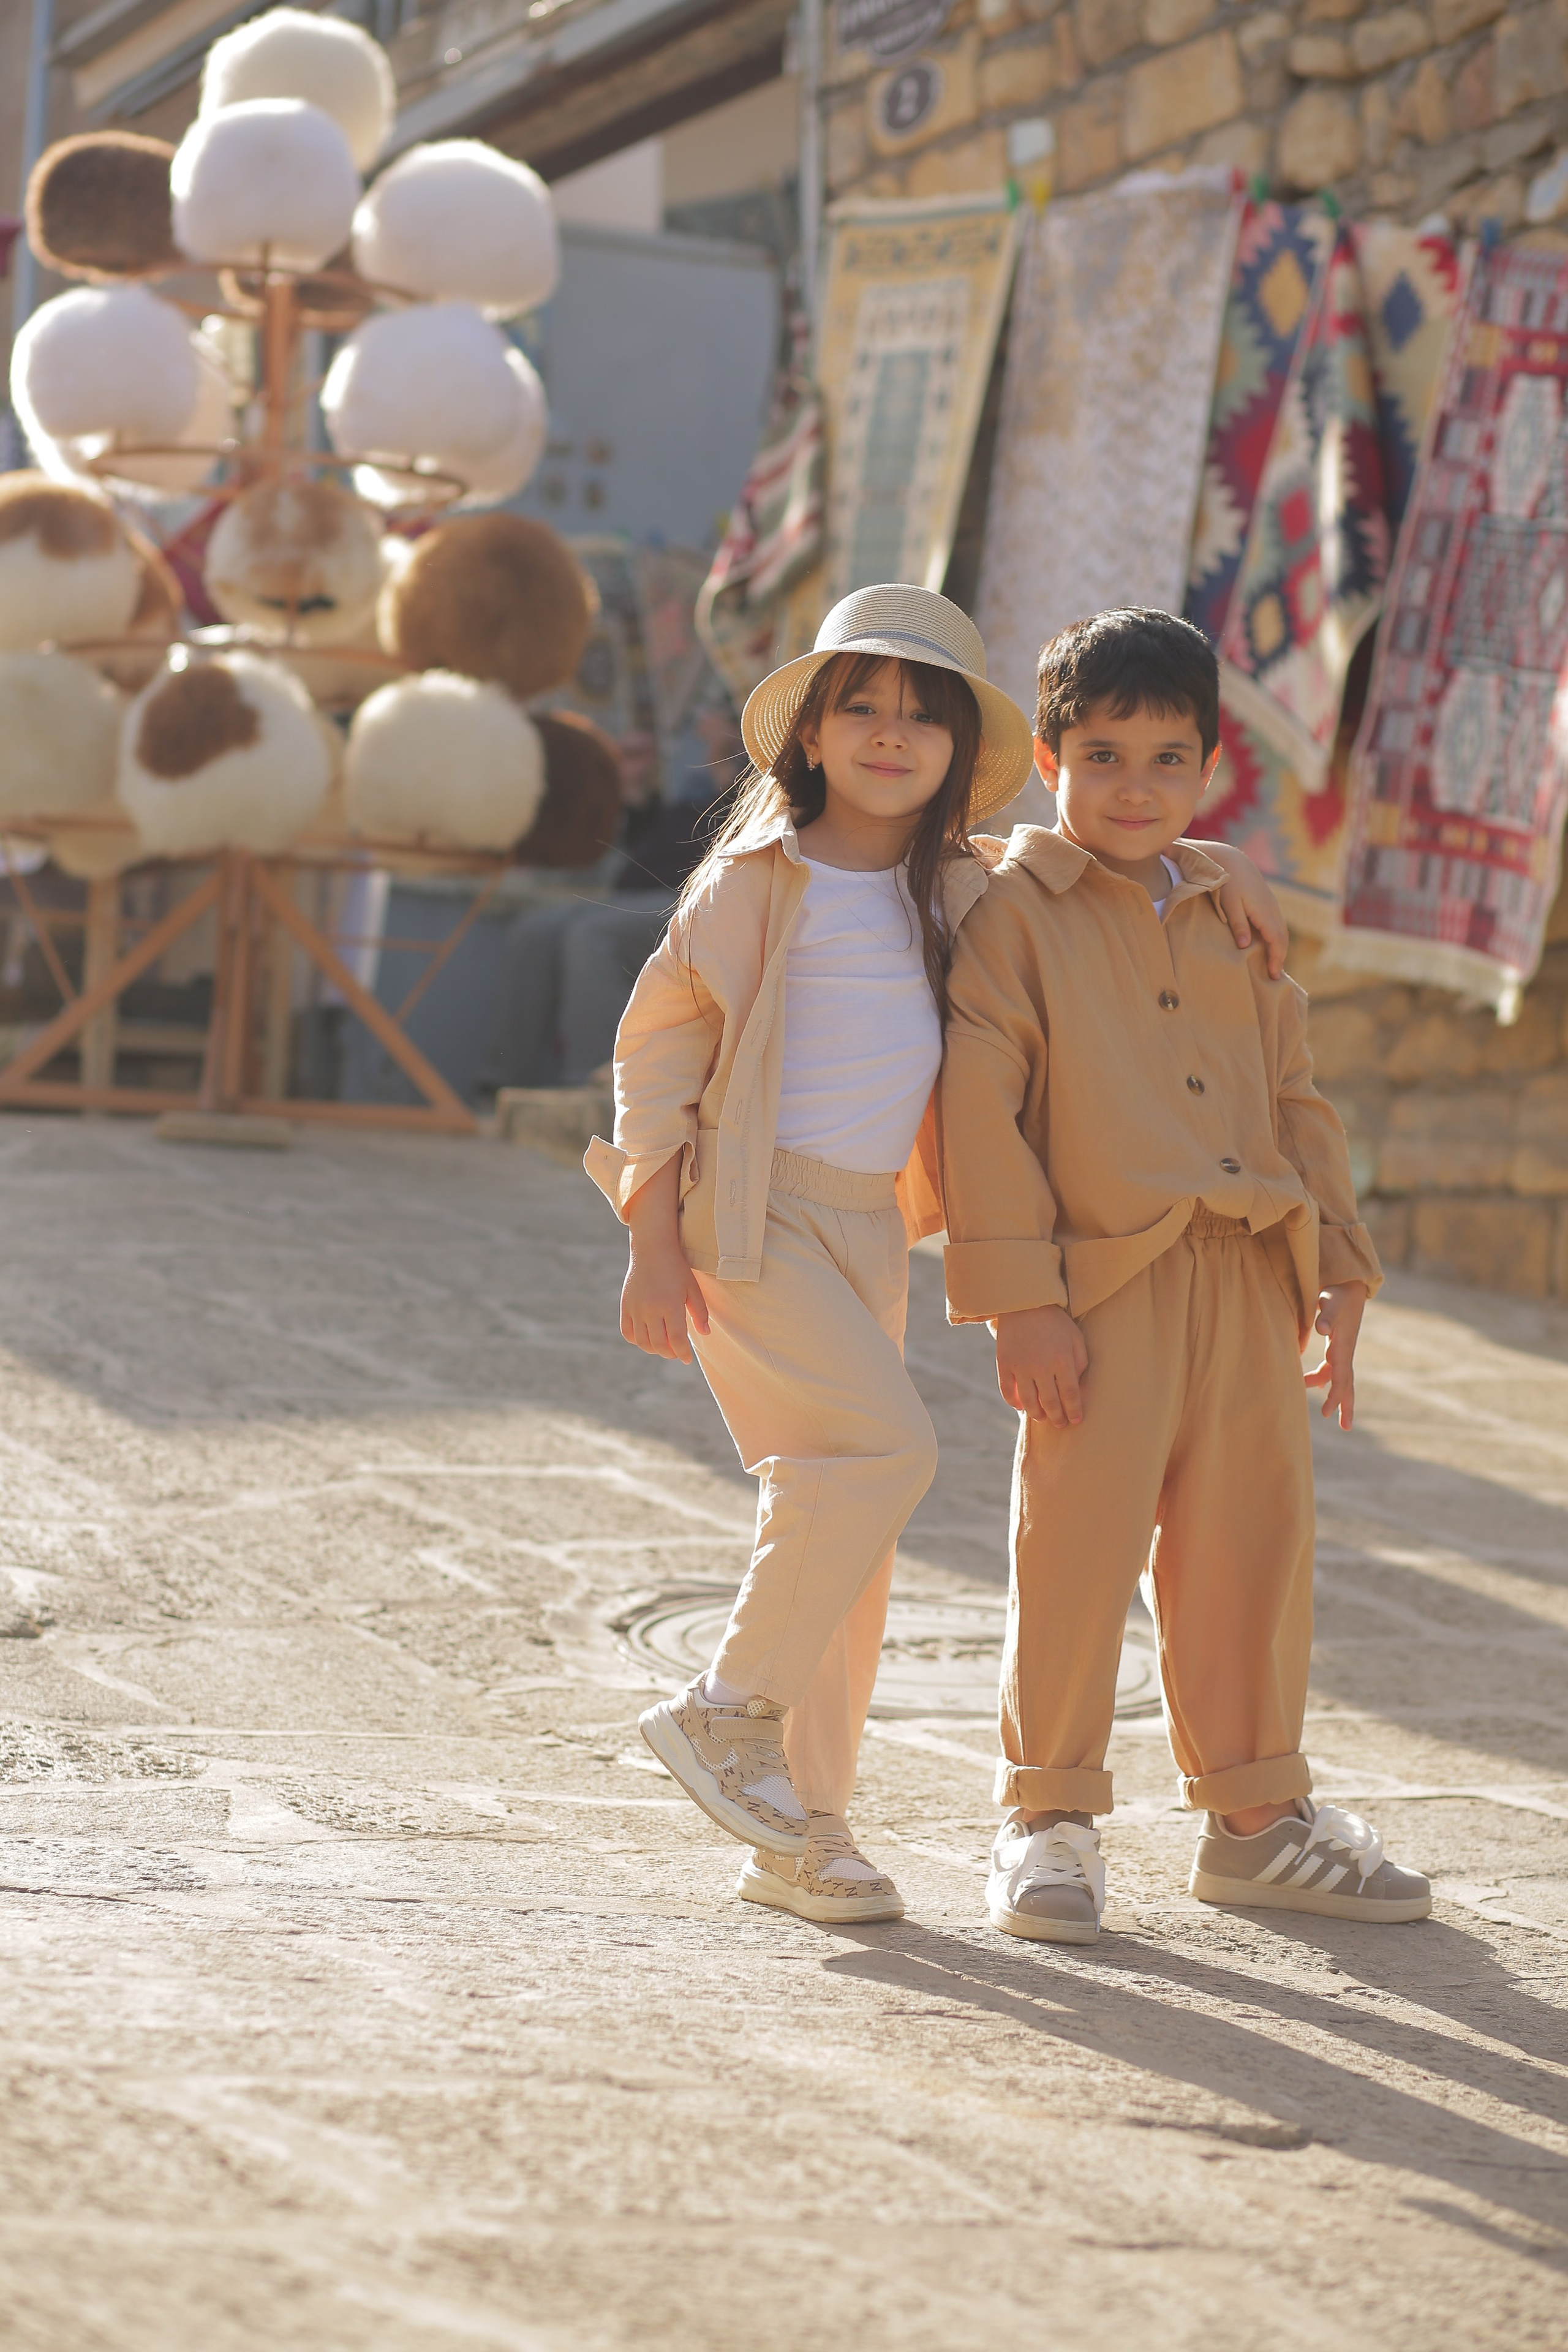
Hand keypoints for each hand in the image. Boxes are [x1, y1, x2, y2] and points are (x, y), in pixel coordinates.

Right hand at [620, 1238, 709, 1362]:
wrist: (651, 1249)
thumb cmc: (676, 1268)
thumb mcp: (692, 1288)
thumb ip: (700, 1312)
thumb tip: (705, 1333)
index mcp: (670, 1305)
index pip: (677, 1339)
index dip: (682, 1353)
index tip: (687, 1359)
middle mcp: (650, 1309)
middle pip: (659, 1344)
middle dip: (670, 1353)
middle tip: (677, 1351)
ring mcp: (635, 1308)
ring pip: (642, 1342)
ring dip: (654, 1349)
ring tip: (664, 1346)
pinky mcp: (625, 1305)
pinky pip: (627, 1332)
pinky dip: (636, 1340)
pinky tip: (647, 1337)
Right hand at [996, 1304, 1088, 1427]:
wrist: (1024, 1303)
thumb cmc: (1055, 1321)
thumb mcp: (1075, 1337)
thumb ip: (1080, 1361)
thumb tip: (1077, 1386)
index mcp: (1062, 1359)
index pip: (1070, 1394)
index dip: (1074, 1410)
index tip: (1076, 1420)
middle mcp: (1041, 1366)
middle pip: (1050, 1401)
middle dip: (1057, 1417)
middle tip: (1060, 1423)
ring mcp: (1021, 1366)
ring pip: (1029, 1400)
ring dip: (1036, 1413)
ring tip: (1042, 1417)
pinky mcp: (1004, 1363)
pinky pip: (1007, 1391)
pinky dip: (1014, 1402)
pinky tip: (1021, 1406)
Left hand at [1208, 846, 1287, 977]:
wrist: (1231, 860)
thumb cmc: (1227, 883)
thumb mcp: (1229, 904)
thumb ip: (1237, 924)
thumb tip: (1244, 946)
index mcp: (1264, 912)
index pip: (1276, 940)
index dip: (1276, 958)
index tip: (1273, 974)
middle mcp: (1272, 909)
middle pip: (1282, 937)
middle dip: (1280, 957)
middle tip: (1274, 975)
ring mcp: (1271, 905)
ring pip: (1281, 930)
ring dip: (1279, 947)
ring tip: (1273, 963)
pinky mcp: (1267, 902)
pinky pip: (1276, 923)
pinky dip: (1276, 937)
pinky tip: (1269, 944)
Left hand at [1304, 1281, 1366, 1429]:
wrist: (1347, 1285)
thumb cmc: (1337, 1294)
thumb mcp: (1330, 1303)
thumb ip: (1326, 1316)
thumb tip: (1322, 1328)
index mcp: (1343, 1347)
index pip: (1341, 1378)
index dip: (1335, 1396)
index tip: (1326, 1412)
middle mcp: (1344, 1352)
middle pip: (1347, 1385)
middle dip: (1346, 1406)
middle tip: (1346, 1428)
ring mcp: (1342, 1350)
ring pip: (1339, 1379)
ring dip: (1334, 1395)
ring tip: (1324, 1413)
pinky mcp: (1336, 1345)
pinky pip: (1330, 1369)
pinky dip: (1322, 1378)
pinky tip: (1309, 1382)